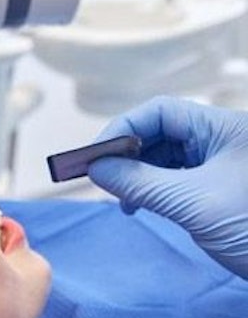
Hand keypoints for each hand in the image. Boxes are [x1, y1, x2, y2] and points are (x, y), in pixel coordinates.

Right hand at [87, 95, 247, 277]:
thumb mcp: (193, 204)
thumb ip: (141, 183)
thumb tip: (97, 169)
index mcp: (222, 127)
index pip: (160, 111)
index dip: (123, 129)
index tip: (96, 157)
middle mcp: (221, 139)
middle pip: (161, 131)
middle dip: (128, 153)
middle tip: (101, 178)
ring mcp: (222, 163)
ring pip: (166, 156)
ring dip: (139, 174)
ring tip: (122, 199)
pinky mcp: (220, 188)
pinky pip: (177, 178)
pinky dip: (154, 189)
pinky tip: (141, 206)